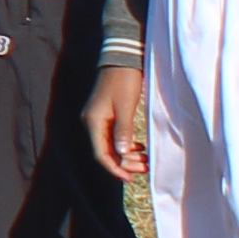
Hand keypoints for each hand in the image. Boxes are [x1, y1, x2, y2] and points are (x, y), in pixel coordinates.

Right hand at [85, 64, 149, 182]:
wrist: (122, 59)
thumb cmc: (124, 80)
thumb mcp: (125, 106)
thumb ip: (123, 130)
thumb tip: (122, 153)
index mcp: (94, 121)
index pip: (100, 153)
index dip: (115, 168)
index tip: (130, 178)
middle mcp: (92, 122)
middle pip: (105, 152)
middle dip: (124, 163)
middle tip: (145, 168)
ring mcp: (98, 119)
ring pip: (110, 146)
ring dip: (127, 156)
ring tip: (145, 161)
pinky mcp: (106, 115)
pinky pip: (113, 137)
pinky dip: (126, 146)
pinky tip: (139, 148)